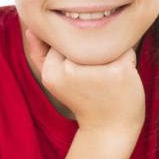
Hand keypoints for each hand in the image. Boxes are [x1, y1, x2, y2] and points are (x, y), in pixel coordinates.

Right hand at [23, 28, 144, 136]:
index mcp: (50, 71)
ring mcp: (94, 70)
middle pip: (86, 36)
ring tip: (108, 77)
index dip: (77, 50)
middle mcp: (69, 69)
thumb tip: (30, 29)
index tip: (80, 72)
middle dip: (94, 50)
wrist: (108, 130)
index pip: (65, 37)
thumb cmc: (83, 100)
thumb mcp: (55, 79)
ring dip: (112, 54)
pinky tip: (123, 79)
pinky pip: (126, 50)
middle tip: (96, 77)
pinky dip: (128, 61)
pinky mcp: (118, 71)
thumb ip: (40, 54)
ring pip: (107, 41)